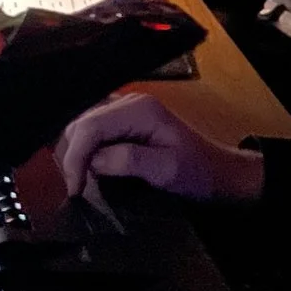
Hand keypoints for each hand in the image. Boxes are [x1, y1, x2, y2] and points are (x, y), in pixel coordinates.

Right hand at [55, 94, 265, 203]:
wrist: (218, 172)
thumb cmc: (196, 172)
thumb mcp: (166, 170)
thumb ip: (129, 161)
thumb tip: (94, 160)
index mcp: (138, 110)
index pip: (89, 126)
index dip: (75, 157)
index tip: (75, 189)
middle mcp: (127, 102)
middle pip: (80, 122)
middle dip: (73, 155)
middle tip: (77, 188)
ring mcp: (124, 109)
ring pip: (81, 124)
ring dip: (76, 151)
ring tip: (79, 179)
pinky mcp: (123, 120)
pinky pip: (92, 128)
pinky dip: (84, 147)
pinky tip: (86, 166)